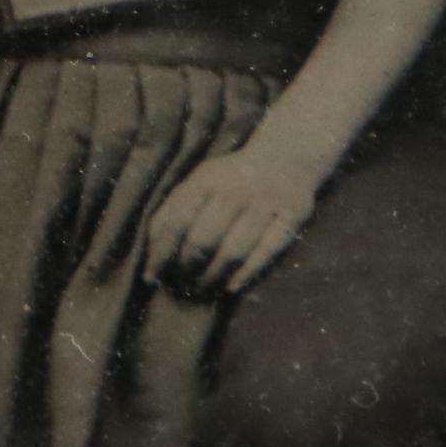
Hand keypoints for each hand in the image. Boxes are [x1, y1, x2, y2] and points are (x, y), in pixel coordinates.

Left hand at [142, 136, 327, 296]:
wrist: (286, 156)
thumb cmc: (232, 179)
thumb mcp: (201, 182)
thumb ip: (175, 209)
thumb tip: (152, 254)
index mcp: (208, 178)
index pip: (176, 220)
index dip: (161, 253)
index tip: (152, 277)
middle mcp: (237, 188)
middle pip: (204, 240)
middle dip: (187, 268)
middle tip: (180, 285)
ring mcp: (267, 202)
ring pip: (234, 251)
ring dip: (213, 277)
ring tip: (202, 289)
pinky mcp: (293, 215)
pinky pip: (268, 252)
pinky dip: (247, 273)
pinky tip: (231, 287)